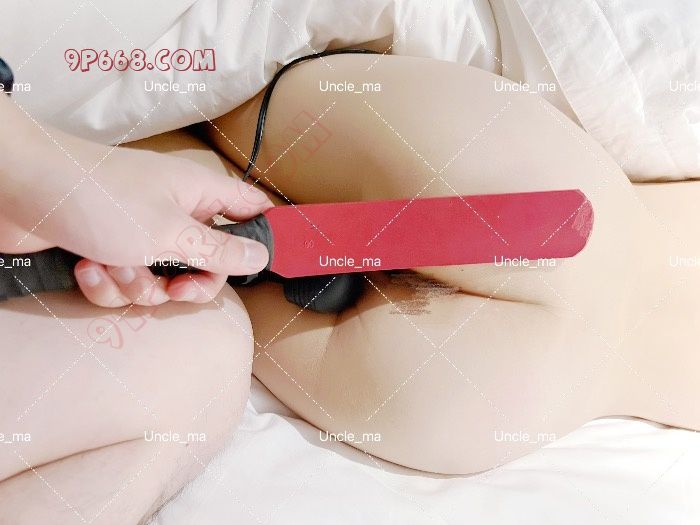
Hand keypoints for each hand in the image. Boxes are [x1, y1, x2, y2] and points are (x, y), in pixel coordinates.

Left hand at [0, 96, 273, 306]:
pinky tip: (87, 267)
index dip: (263, 236)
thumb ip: (220, 251)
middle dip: (186, 283)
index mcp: (199, 195)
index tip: (263, 265)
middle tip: (174, 286)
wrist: (18, 190)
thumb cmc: (100, 199)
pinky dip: (106, 283)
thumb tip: (261, 257)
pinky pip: (125, 283)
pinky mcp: (108, 252)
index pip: (251, 210)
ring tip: (112, 264)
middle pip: (207, 261)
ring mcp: (140, 233)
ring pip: (162, 280)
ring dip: (136, 284)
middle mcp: (174, 213)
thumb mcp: (170, 233)